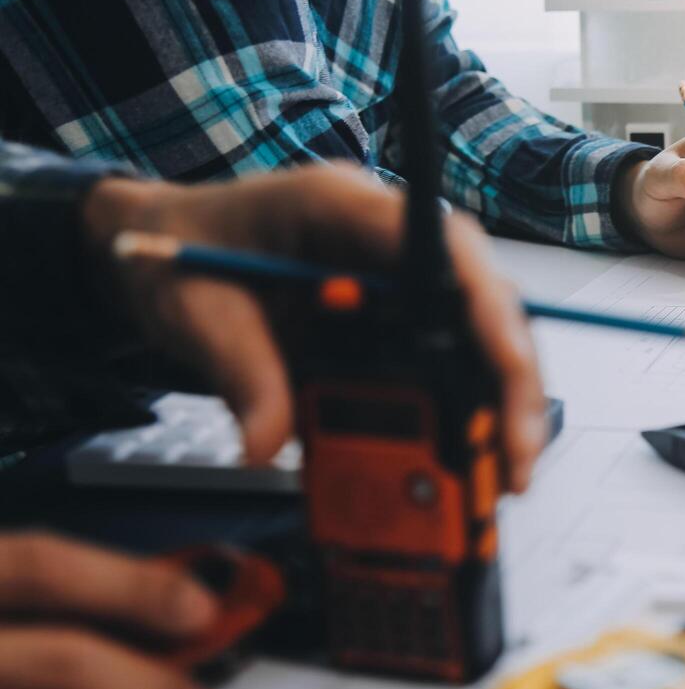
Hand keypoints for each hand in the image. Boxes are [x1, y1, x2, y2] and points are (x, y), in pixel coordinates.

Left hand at [81, 166, 546, 490]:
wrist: (167, 246)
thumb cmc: (186, 250)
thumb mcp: (198, 310)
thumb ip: (239, 373)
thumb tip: (266, 444)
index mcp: (346, 207)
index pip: (444, 247)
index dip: (489, 307)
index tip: (511, 367)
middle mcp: (390, 241)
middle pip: (484, 303)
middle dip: (510, 384)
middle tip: (513, 460)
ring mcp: (400, 283)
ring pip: (477, 340)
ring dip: (494, 411)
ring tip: (497, 481)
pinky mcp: (395, 323)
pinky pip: (445, 368)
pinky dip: (458, 420)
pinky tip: (460, 468)